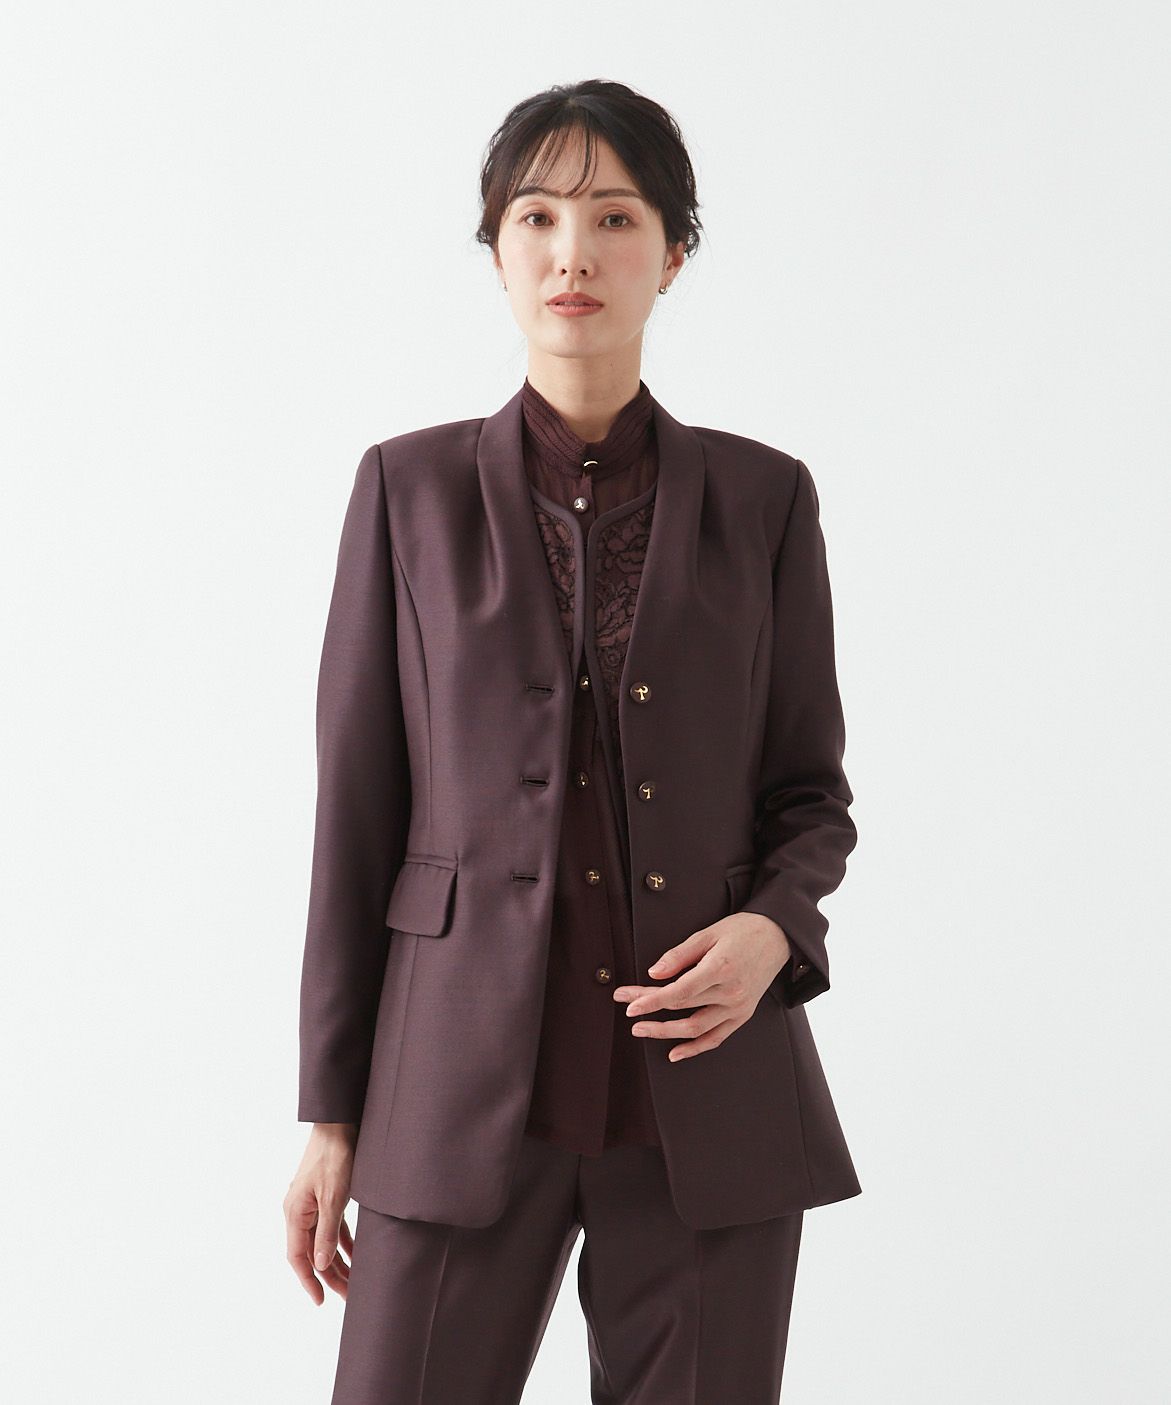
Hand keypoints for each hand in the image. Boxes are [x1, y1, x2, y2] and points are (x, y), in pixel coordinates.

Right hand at [284, 1122, 358, 1302]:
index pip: (298, 1257)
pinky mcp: (325, 1196)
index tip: (320, 1301)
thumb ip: (326, 1232)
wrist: (339, 1122)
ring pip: (323, 1241)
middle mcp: (299, 1211)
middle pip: (312, 1253)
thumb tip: (319, 1265)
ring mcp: (311, 1203)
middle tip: (349, 1296)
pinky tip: (356, 1255)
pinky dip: (342, 1242)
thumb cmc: (335, 1156)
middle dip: (329, 1276)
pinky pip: (331, 1227)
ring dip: (337, 1261)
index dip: (309, 1281)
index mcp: (295, 1212)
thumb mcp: (333, 1196)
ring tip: (355, 1281)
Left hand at [612, 912, 790, 1061]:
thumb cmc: (743, 931)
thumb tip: (654, 973)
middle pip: (682, 1008)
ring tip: (642, 1030)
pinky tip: (675, 1052)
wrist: (777, 937)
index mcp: (720, 969)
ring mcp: (738, 1007)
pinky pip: (716, 1038)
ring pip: (697, 1029)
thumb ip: (679, 955)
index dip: (651, 1001)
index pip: (679, 992)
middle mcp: (730, 992)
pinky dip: (695, 1048)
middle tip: (628, 1007)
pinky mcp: (742, 1015)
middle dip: (650, 1010)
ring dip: (666, 1033)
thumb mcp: (707, 934)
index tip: (629, 1004)